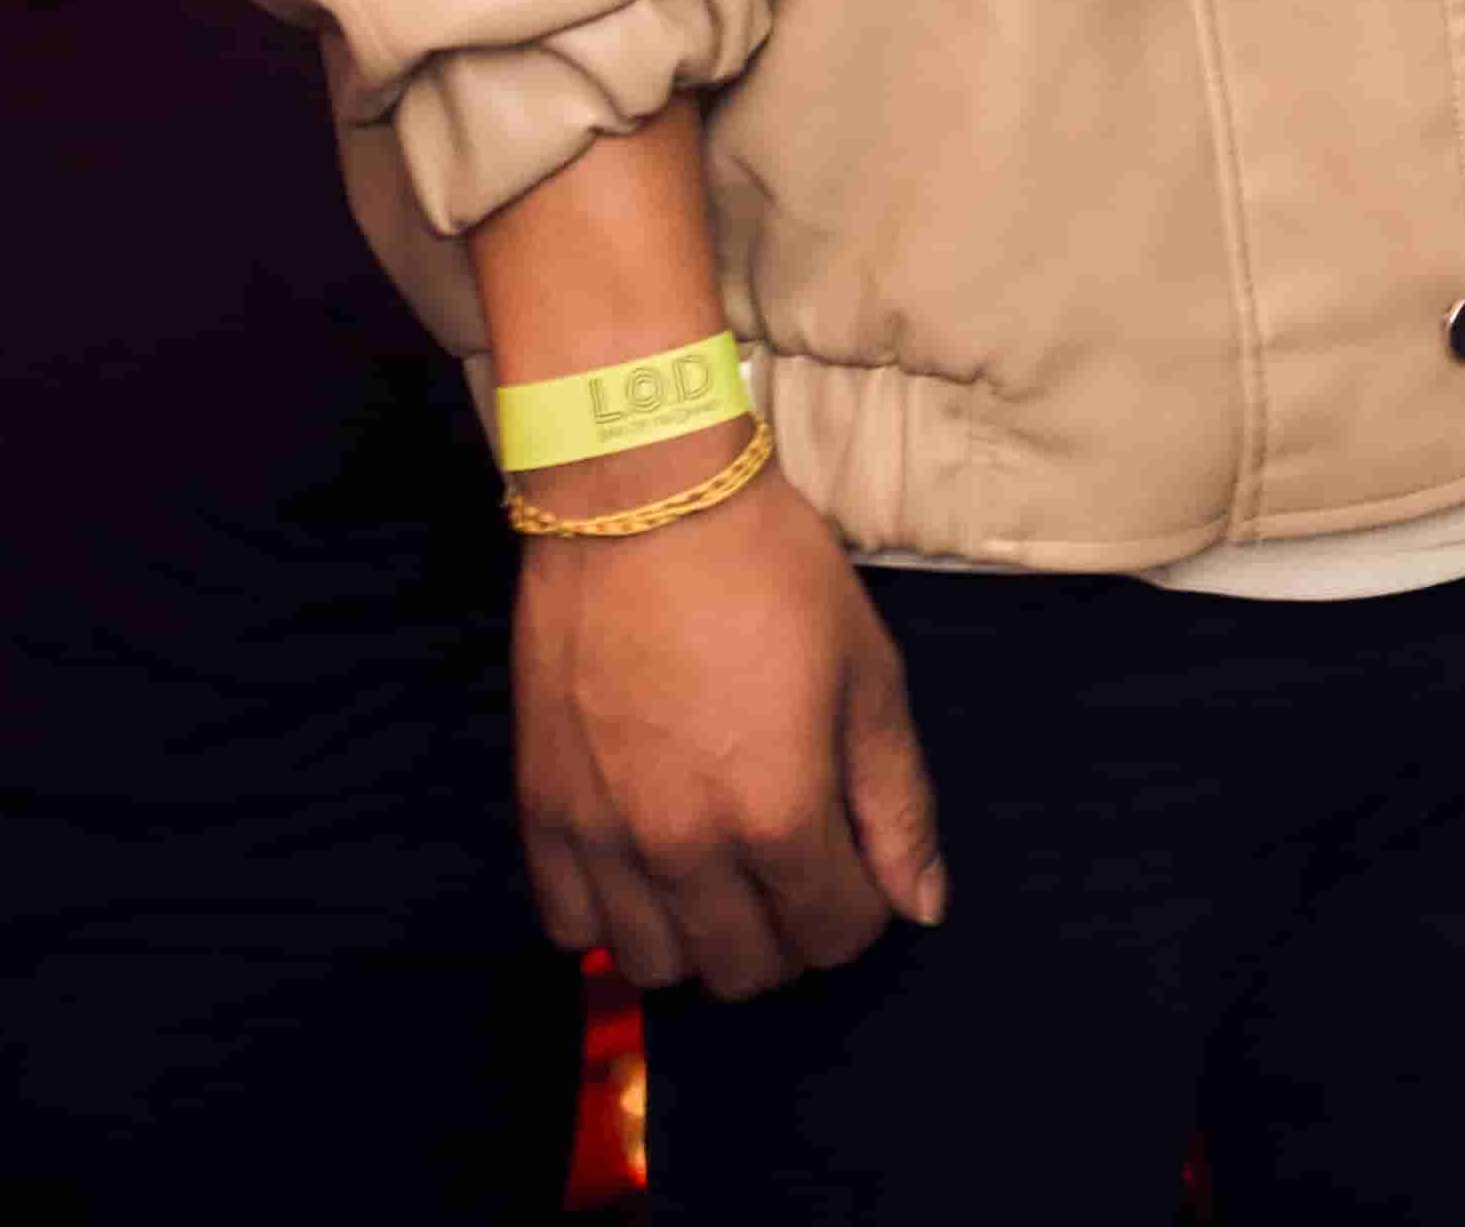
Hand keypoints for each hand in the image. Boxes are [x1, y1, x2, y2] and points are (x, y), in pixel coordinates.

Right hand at [514, 458, 943, 997]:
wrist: (642, 494)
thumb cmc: (765, 566)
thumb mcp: (866, 669)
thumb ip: (898, 800)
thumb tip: (921, 904)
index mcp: (779, 813)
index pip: (837, 935)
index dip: (862, 903)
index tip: (853, 857)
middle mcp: (687, 847)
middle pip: (749, 969)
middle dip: (789, 929)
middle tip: (792, 863)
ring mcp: (605, 836)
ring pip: (660, 966)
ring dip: (701, 936)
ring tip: (718, 870)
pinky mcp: (543, 811)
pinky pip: (572, 927)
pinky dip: (612, 917)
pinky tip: (642, 864)